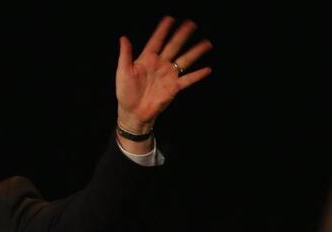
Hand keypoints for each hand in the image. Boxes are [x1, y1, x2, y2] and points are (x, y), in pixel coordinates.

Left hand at [116, 16, 211, 130]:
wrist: (133, 112)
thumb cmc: (125, 93)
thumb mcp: (123, 72)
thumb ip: (125, 55)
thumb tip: (123, 38)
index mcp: (147, 59)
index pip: (156, 41)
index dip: (162, 30)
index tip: (169, 19)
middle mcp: (160, 64)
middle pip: (173, 46)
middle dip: (182, 35)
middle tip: (191, 24)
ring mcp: (168, 75)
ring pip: (184, 60)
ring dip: (195, 52)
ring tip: (206, 43)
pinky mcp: (174, 87)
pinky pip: (188, 79)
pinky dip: (197, 75)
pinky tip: (207, 69)